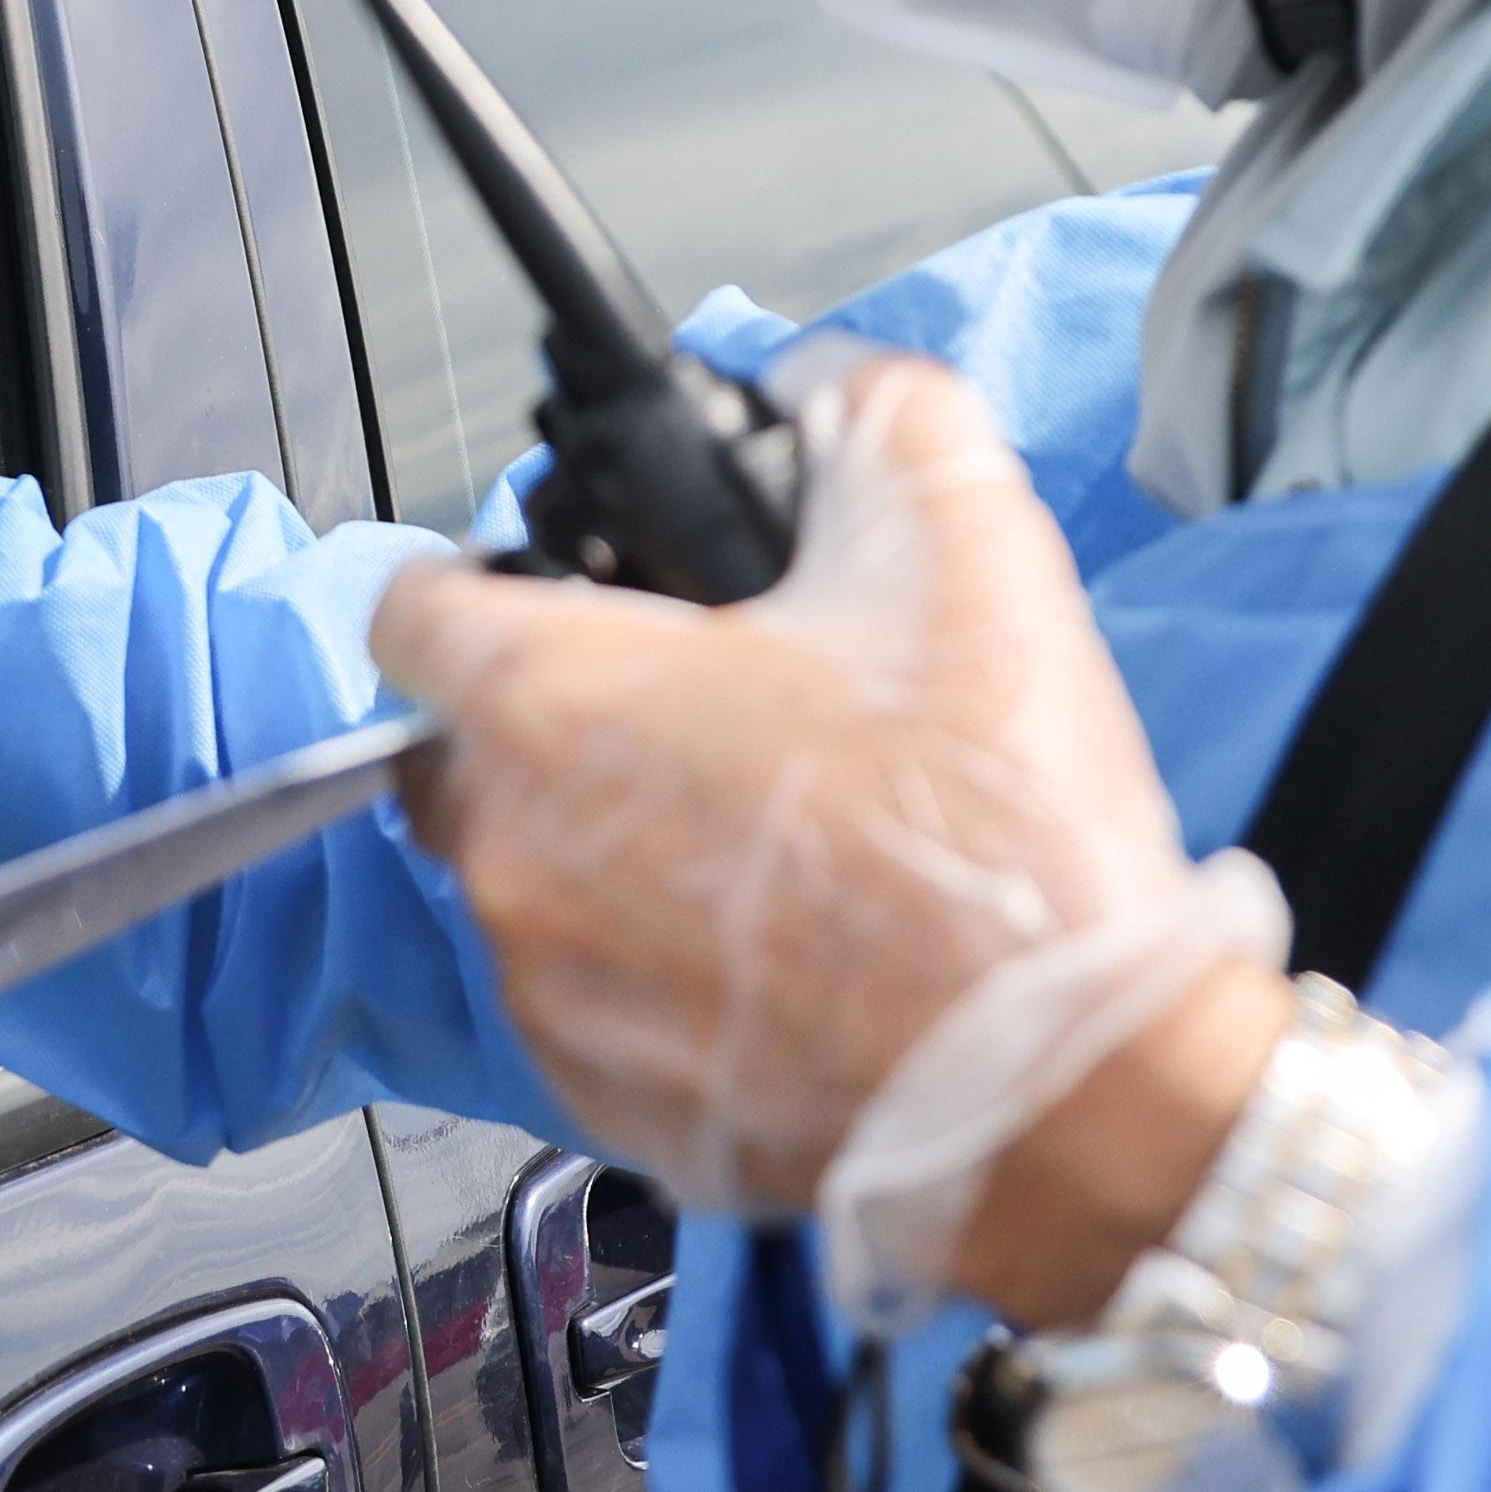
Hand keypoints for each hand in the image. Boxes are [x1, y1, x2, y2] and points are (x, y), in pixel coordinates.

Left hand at [369, 350, 1283, 1324]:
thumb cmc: (1001, 836)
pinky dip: (657, 971)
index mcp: (548, 707)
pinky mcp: (601, 1104)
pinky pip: (590, 1002)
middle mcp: (509, 859)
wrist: (1078, 1094)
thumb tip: (822, 386)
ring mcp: (546, 996)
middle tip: (711, 717)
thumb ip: (874, 414)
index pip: (412, 603)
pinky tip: (784, 952)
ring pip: (533, 881)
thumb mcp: (968, 542)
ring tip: (775, 841)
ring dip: (614, 850)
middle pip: (466, 750)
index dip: (490, 578)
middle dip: (559, 721)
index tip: (574, 596)